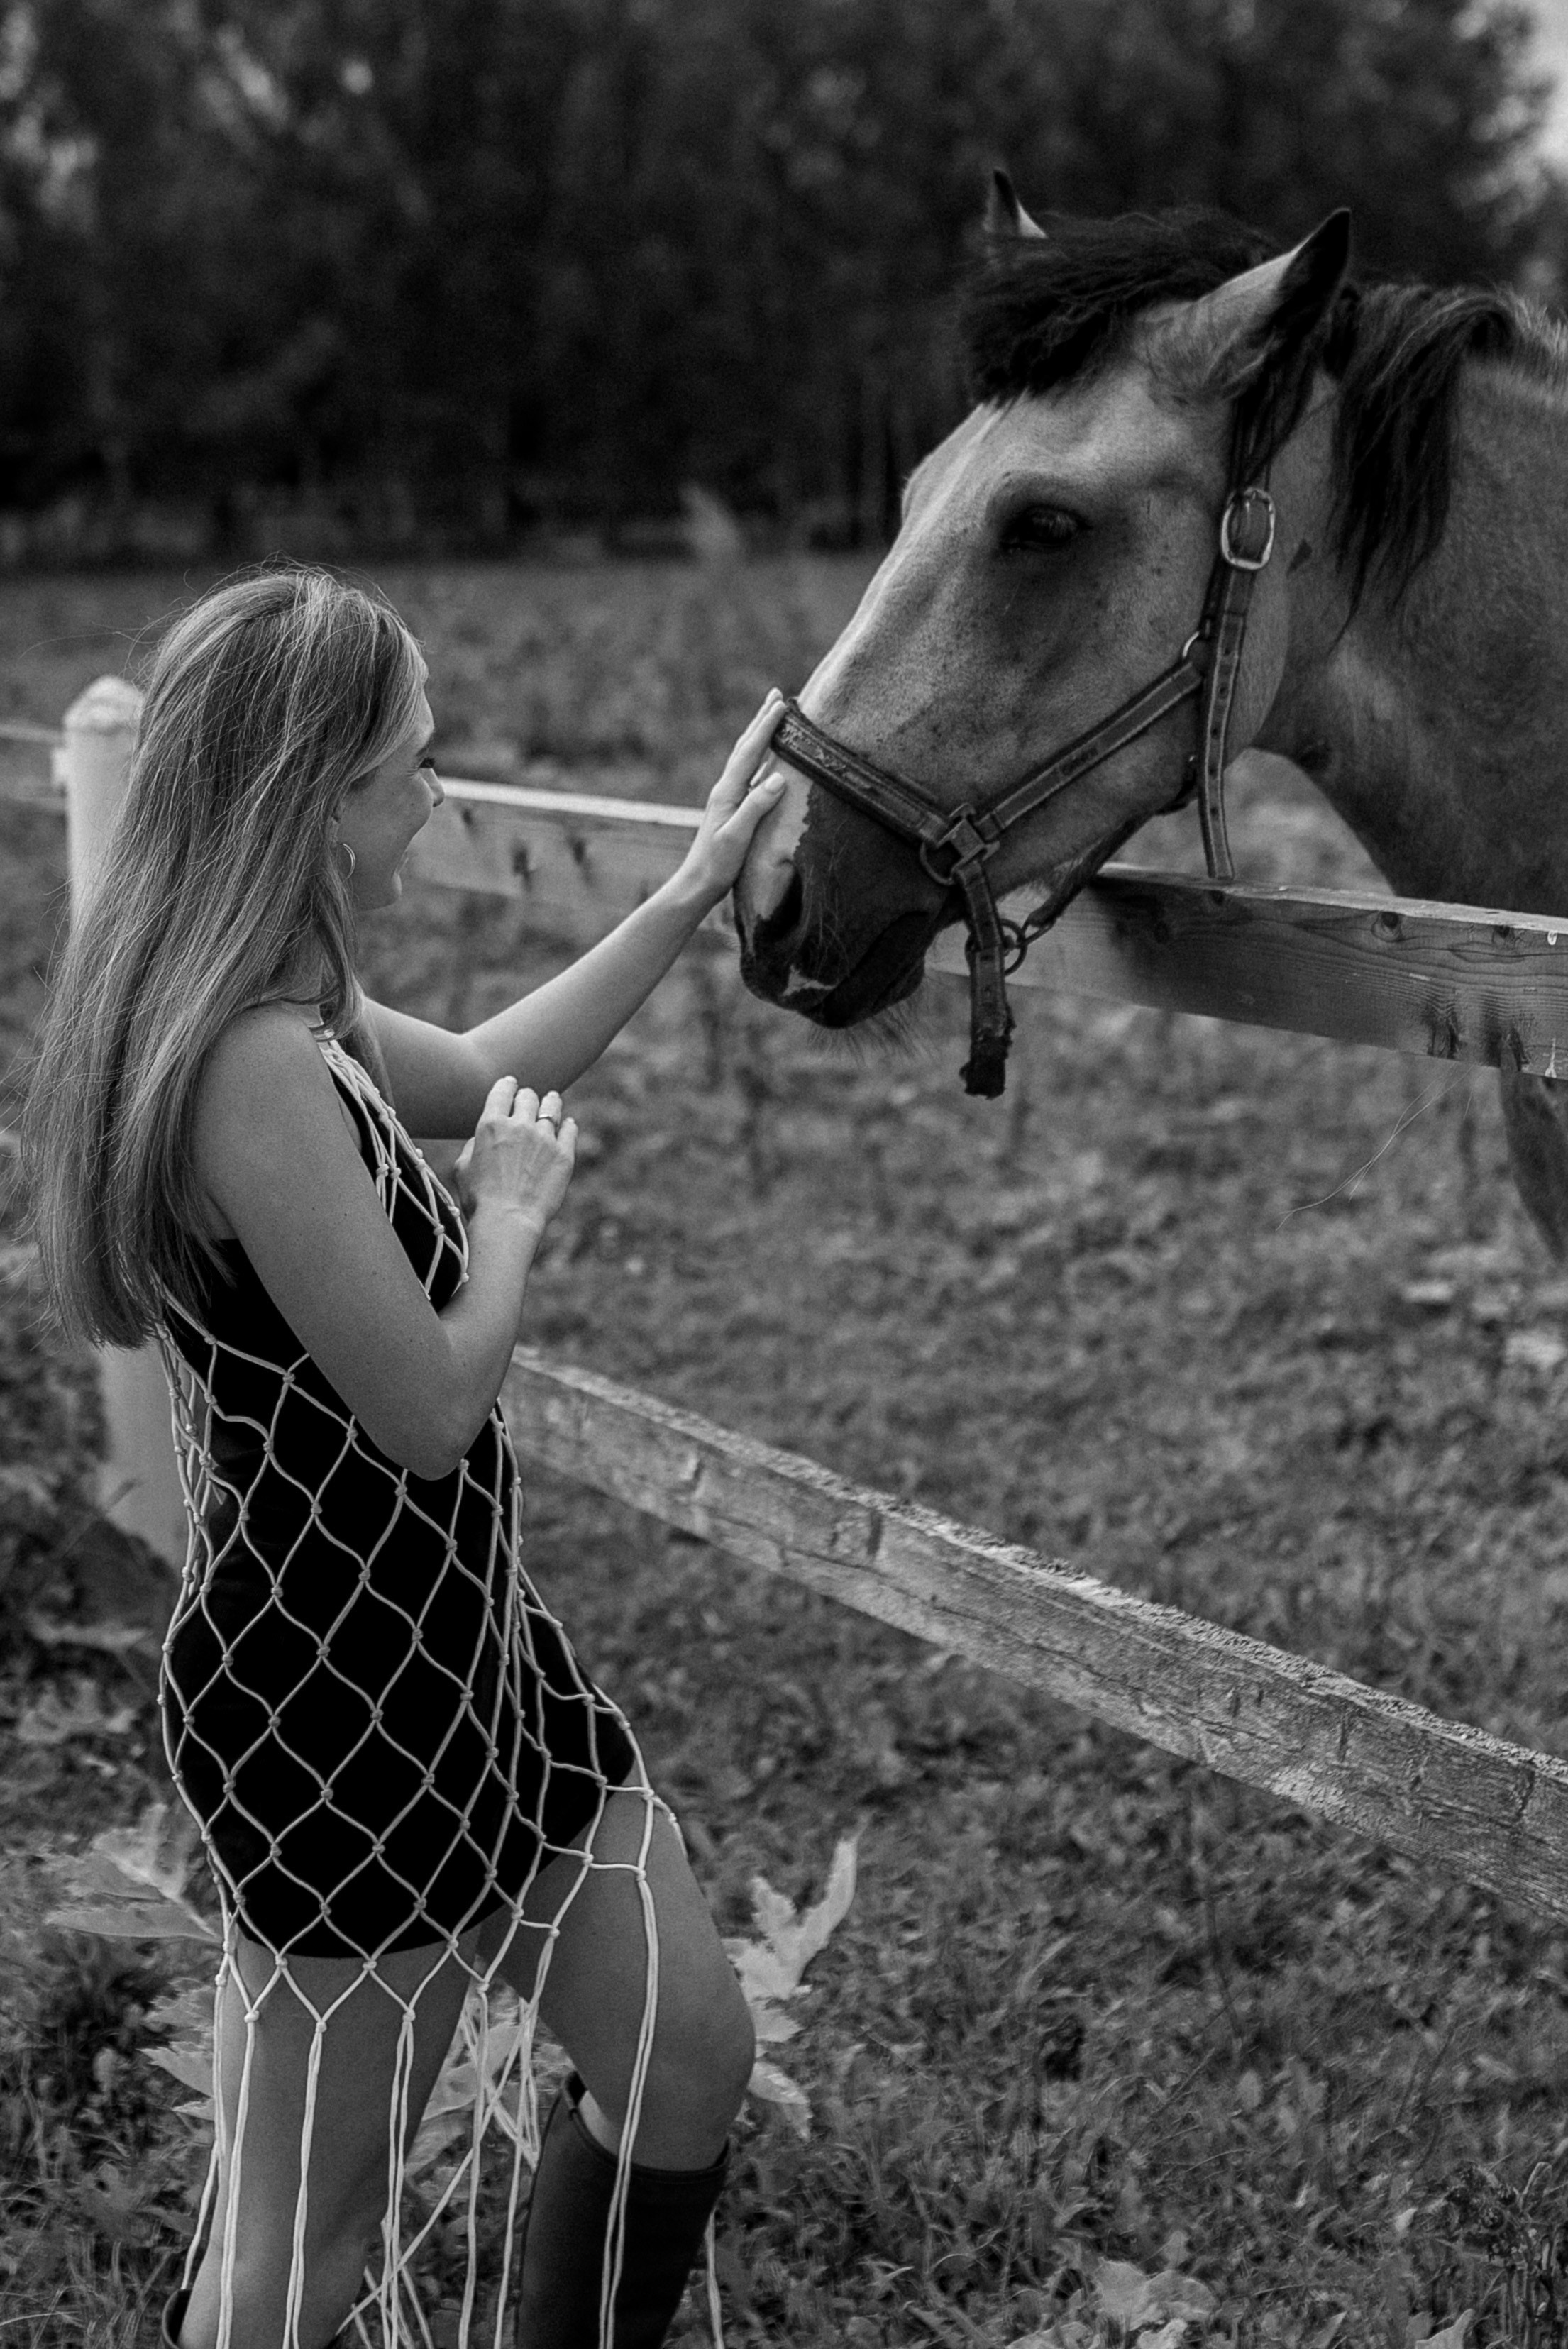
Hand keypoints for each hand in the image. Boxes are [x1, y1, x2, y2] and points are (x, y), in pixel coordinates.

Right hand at [452, 1080, 576, 1233]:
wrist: (508, 1220)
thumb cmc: (479, 1199)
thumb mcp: (462, 1168)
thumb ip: (474, 1144)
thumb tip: (483, 1137)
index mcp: (491, 1125)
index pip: (502, 1091)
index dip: (507, 1085)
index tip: (510, 1084)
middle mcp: (520, 1125)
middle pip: (528, 1096)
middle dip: (527, 1096)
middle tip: (528, 1100)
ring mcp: (545, 1138)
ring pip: (552, 1108)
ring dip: (550, 1102)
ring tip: (552, 1100)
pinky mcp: (564, 1154)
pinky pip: (570, 1129)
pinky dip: (567, 1125)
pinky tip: (567, 1125)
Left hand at [674, 689, 789, 908]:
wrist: (697, 884)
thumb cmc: (717, 864)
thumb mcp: (738, 836)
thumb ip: (756, 806)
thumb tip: (779, 777)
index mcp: (727, 792)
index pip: (750, 752)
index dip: (766, 727)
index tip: (781, 704)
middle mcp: (726, 789)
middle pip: (746, 746)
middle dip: (762, 720)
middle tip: (776, 695)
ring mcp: (728, 798)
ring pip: (746, 757)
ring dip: (759, 734)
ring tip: (772, 717)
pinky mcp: (732, 808)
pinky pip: (749, 774)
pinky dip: (760, 757)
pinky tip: (768, 759)